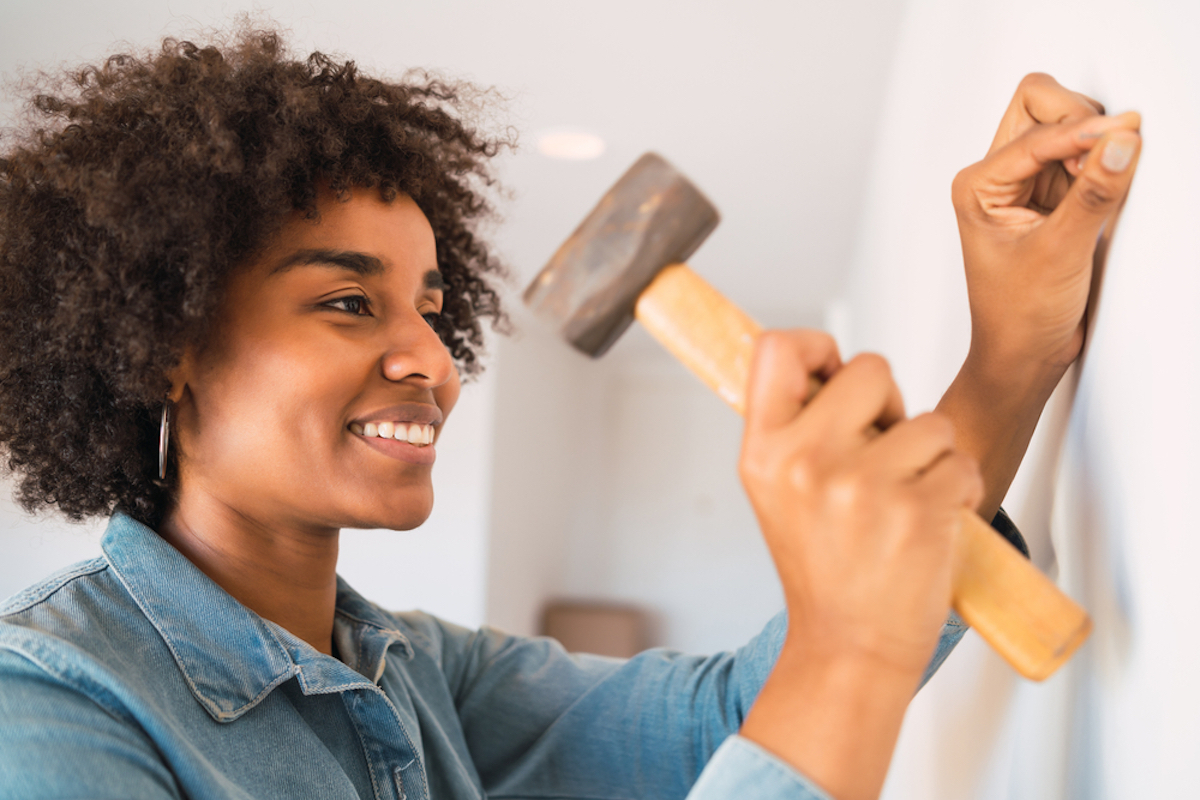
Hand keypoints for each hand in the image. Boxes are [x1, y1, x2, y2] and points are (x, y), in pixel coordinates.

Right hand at [738, 331, 983, 799]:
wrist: (849, 645)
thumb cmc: (821, 566)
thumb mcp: (775, 490)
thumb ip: (793, 426)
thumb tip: (823, 365)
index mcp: (764, 451)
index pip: (776, 349)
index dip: (816, 347)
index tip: (835, 374)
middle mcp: (806, 461)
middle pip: (871, 368)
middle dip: (890, 405)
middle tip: (881, 453)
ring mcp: (862, 485)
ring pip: (930, 422)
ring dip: (930, 456)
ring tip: (902, 501)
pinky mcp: (918, 509)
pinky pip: (960, 462)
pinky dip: (957, 490)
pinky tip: (927, 524)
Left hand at [952, 73, 1140, 382]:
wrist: (1023, 356)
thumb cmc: (1018, 316)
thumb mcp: (1060, 253)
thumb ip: (1093, 195)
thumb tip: (1122, 141)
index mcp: (977, 185)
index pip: (1034, 130)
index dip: (1081, 132)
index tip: (1125, 135)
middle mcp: (997, 178)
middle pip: (1040, 106)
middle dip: (1080, 120)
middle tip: (1107, 155)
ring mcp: (1028, 184)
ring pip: (1065, 125)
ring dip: (1094, 143)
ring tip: (1104, 185)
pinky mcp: (1056, 197)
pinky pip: (1085, 156)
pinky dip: (1103, 162)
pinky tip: (1109, 189)